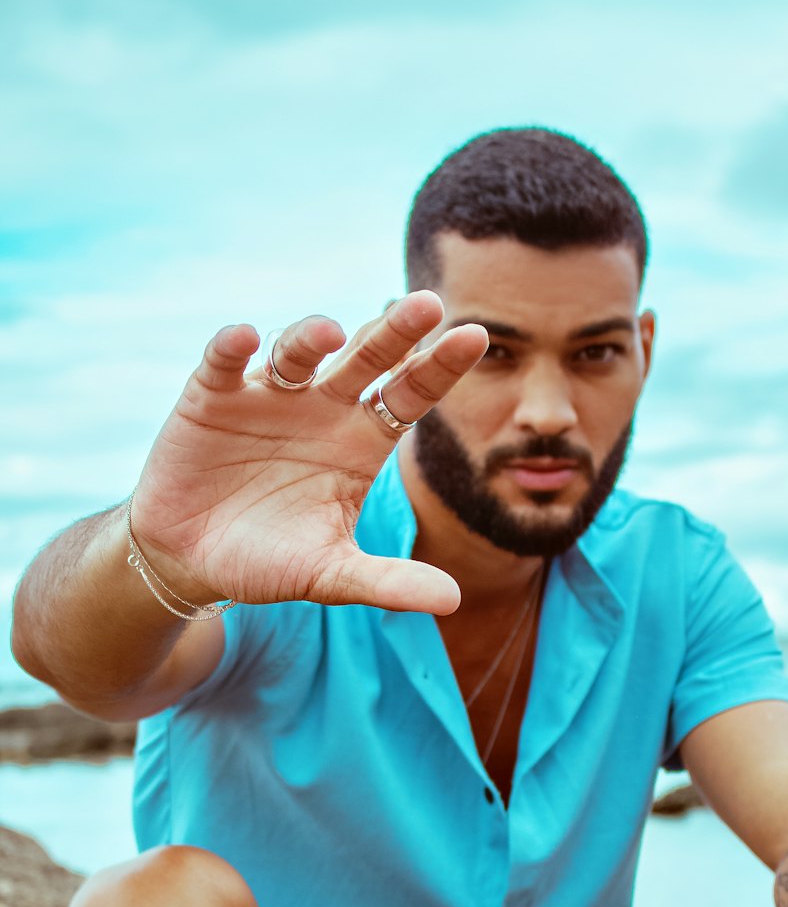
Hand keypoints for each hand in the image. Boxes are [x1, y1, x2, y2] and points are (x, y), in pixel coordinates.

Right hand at [129, 293, 487, 613]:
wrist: (192, 560)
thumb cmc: (271, 561)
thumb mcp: (331, 576)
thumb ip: (388, 582)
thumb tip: (453, 602)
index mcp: (361, 440)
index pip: (409, 394)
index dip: (439, 367)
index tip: (475, 337)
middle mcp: (322, 406)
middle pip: (366, 358)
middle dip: (394, 331)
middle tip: (426, 304)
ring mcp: (269, 395)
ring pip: (297, 350)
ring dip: (311, 336)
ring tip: (331, 333)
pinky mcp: (212, 395)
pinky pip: (223, 362)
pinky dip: (231, 349)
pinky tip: (242, 338)